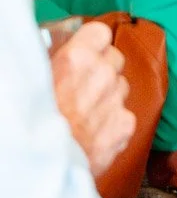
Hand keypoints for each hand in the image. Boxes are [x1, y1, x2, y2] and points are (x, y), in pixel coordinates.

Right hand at [50, 22, 134, 181]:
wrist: (39, 164)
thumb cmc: (29, 119)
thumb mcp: (34, 77)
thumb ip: (51, 57)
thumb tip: (55, 45)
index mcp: (77, 58)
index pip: (101, 32)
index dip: (93, 43)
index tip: (85, 52)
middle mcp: (102, 75)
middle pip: (115, 58)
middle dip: (103, 68)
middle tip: (82, 84)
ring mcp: (116, 101)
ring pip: (121, 87)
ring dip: (108, 94)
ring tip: (85, 111)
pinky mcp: (125, 126)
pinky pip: (125, 115)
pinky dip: (113, 122)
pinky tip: (93, 131)